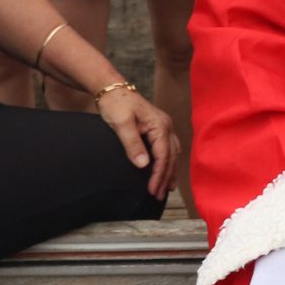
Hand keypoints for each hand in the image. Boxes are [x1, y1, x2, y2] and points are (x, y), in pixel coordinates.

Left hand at [94, 84, 177, 199]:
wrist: (111, 88)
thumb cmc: (115, 103)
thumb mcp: (122, 123)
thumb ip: (132, 144)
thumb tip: (143, 165)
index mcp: (160, 125)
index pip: (163, 156)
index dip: (158, 175)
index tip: (151, 190)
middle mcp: (166, 126)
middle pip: (171, 157)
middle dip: (166, 177)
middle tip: (158, 196)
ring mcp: (163, 126)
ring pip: (172, 153)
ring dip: (170, 171)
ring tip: (167, 188)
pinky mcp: (158, 128)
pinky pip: (168, 148)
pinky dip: (168, 162)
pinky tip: (166, 170)